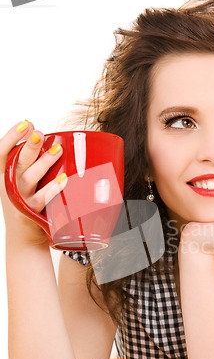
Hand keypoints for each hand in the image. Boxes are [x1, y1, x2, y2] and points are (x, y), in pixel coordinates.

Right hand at [0, 120, 66, 244]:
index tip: (26, 123)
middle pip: (17, 162)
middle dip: (28, 146)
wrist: (24, 235)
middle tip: (39, 133)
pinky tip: (64, 179)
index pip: (1, 152)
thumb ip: (30, 164)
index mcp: (3, 174)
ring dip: (44, 163)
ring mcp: (19, 199)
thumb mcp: (22, 181)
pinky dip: (53, 189)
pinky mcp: (30, 212)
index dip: (11, 137)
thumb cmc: (27, 201)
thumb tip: (52, 141)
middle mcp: (8, 185)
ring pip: (30, 178)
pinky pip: (42, 199)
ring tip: (58, 150)